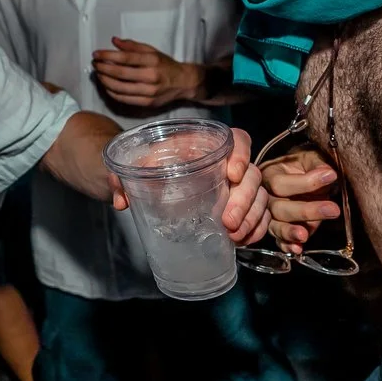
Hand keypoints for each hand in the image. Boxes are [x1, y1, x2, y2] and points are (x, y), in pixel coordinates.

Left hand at [91, 39, 200, 110]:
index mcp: (152, 61)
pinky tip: (106, 86)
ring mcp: (149, 92)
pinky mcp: (147, 103)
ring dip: (105, 81)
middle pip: (120, 73)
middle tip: (95, 64)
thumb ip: (132, 46)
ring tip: (98, 74)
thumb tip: (114, 41)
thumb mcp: (152, 51)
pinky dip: (112, 92)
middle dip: (103, 68)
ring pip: (120, 88)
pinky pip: (124, 99)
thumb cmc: (165, 65)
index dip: (107, 56)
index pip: (125, 58)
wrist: (183, 82)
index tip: (96, 54)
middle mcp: (150, 76)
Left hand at [106, 127, 270, 247]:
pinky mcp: (240, 207)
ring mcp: (238, 187)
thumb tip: (121, 201)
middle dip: (244, 200)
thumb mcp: (137, 166)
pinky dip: (256, 229)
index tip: (232, 174)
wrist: (151, 180)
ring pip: (260, 197)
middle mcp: (229, 163)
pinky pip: (259, 216)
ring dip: (251, 218)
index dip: (242, 154)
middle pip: (252, 175)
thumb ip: (124, 178)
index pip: (239, 139)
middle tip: (227, 222)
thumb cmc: (150, 166)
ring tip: (234, 236)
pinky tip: (242, 241)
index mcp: (208, 144)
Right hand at [260, 151, 342, 254]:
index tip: (331, 176)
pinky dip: (287, 246)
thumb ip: (317, 164)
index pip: (280, 183)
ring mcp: (270, 216)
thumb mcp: (310, 157)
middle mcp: (265, 197)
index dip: (306, 182)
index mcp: (270, 175)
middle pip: (279, 208)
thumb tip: (328, 172)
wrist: (302, 174)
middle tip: (332, 209)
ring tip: (305, 235)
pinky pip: (279, 240)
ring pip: (275, 226)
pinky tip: (297, 249)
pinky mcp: (278, 230)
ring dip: (290, 232)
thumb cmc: (304, 165)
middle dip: (306, 210)